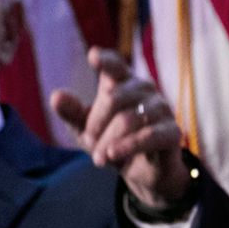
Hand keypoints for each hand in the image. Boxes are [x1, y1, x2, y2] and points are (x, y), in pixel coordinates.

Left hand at [50, 47, 191, 209]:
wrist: (141, 171)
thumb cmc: (111, 140)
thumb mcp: (86, 128)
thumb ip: (72, 112)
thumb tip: (55, 96)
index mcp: (122, 81)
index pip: (114, 65)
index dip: (105, 61)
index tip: (93, 56)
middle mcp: (144, 89)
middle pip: (113, 98)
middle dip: (95, 124)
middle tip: (90, 143)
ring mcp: (161, 108)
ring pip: (127, 120)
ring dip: (108, 141)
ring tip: (98, 157)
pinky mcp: (173, 132)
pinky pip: (148, 136)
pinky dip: (127, 146)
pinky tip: (112, 155)